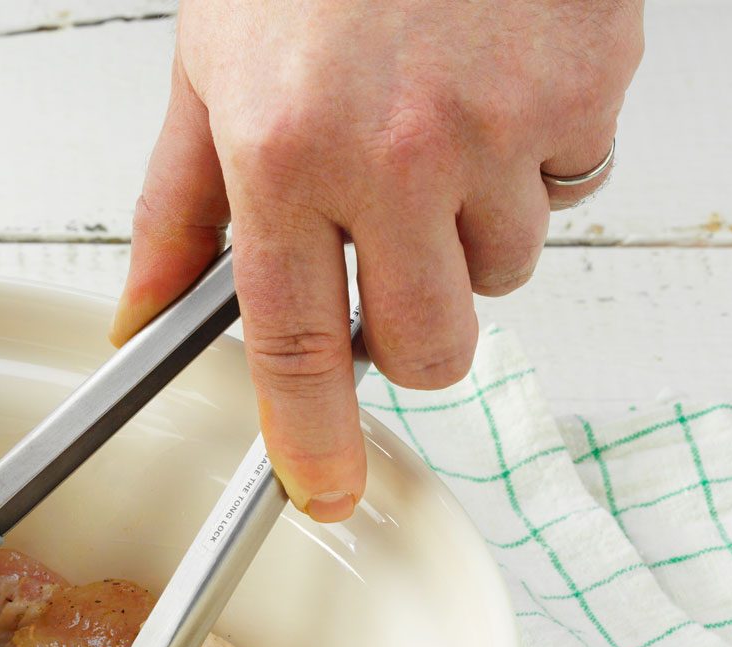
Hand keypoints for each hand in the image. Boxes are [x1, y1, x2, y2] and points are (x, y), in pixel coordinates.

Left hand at [113, 0, 642, 519]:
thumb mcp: (209, 69)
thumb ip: (177, 210)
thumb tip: (141, 320)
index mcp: (287, 150)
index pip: (297, 344)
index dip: (310, 439)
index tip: (325, 492)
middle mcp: (398, 149)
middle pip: (428, 346)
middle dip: (408, 334)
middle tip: (384, 263)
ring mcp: (505, 121)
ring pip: (503, 271)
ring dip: (469, 235)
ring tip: (434, 133)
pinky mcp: (589, 85)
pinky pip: (572, 185)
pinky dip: (537, 161)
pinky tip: (494, 90)